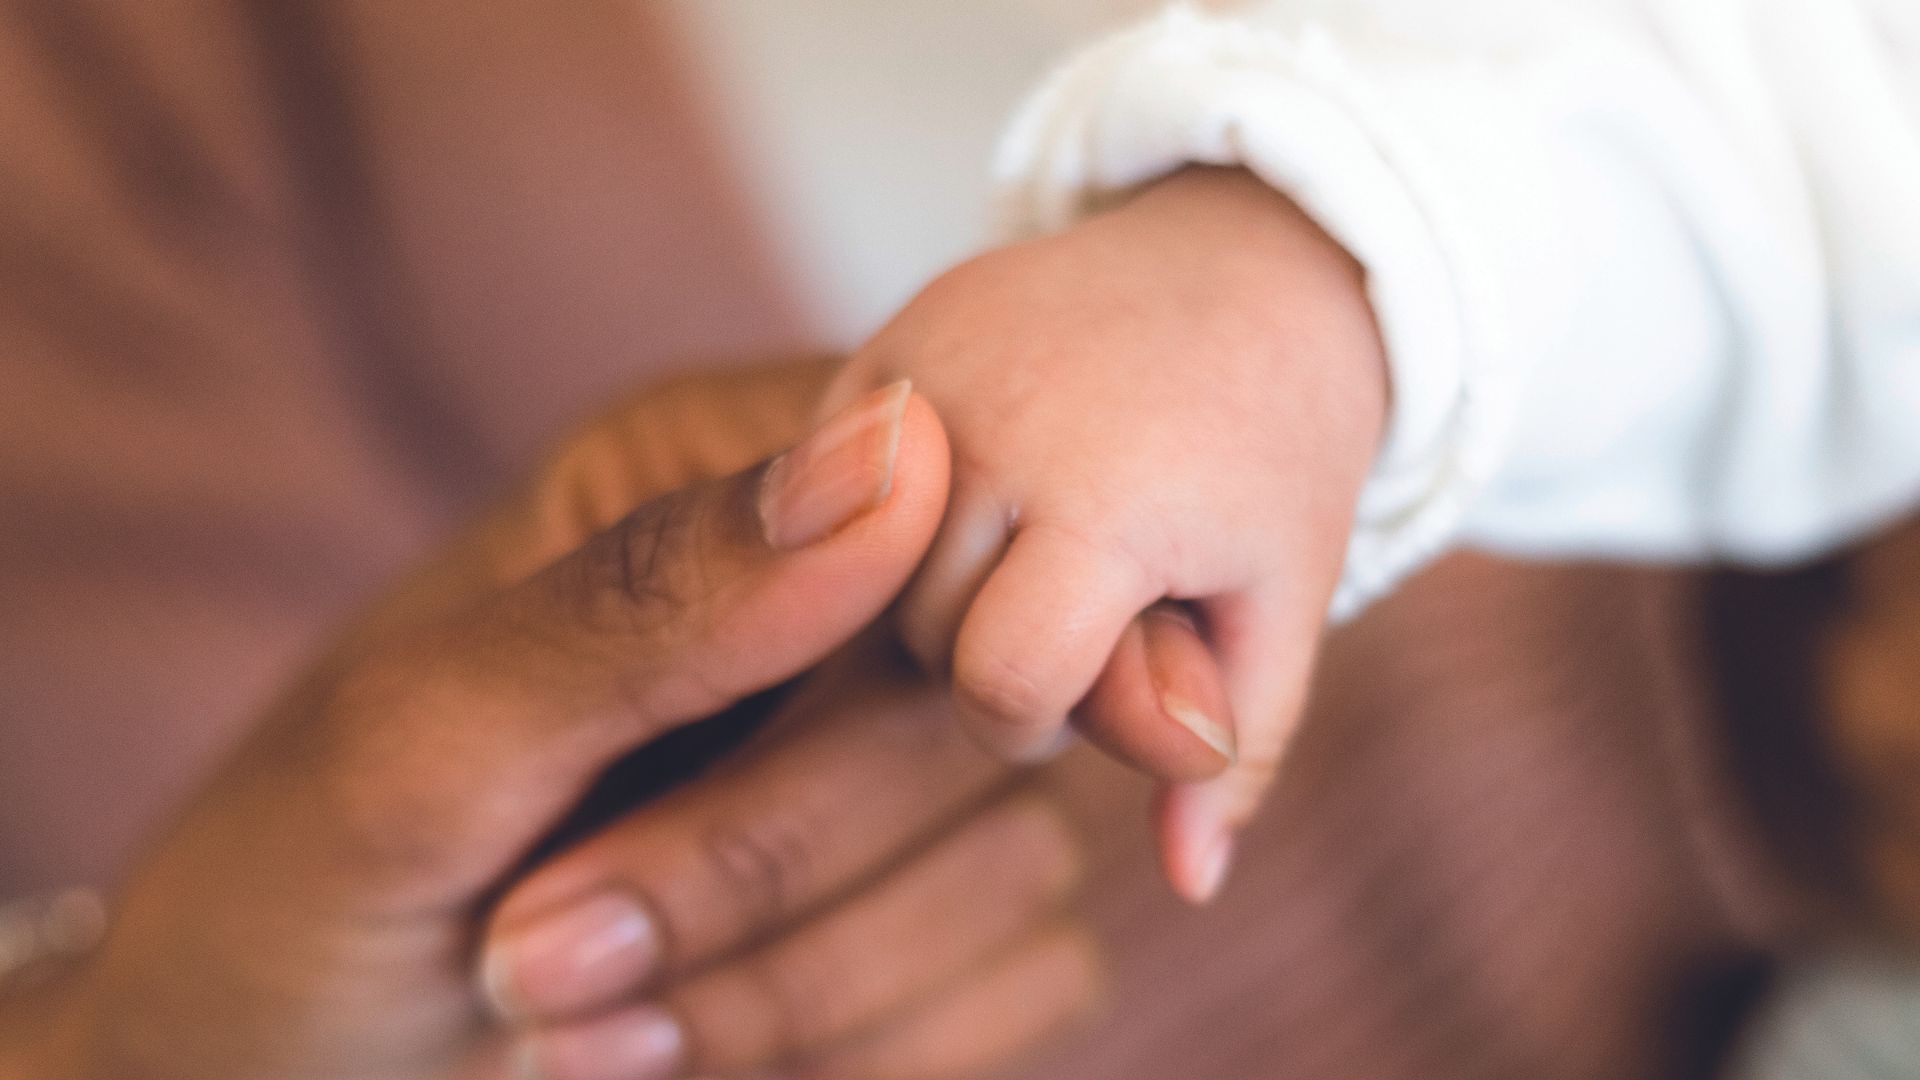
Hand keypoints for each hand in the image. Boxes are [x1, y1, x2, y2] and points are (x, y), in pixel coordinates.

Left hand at [1, 374, 1096, 1079]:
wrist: (277, 1078)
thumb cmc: (298, 889)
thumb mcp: (423, 741)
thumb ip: (652, 600)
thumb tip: (901, 454)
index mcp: (715, 479)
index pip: (946, 484)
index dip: (960, 609)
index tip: (890, 737)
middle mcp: (838, 610)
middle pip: (982, 701)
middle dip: (762, 865)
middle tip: (533, 953)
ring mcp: (903, 779)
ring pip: (1020, 860)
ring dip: (792, 986)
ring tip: (561, 1023)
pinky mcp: (942, 928)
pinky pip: (1031, 981)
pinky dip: (863, 1050)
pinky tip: (683, 1058)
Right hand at [827, 167, 1387, 900]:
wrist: (1246, 265)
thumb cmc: (1272, 453)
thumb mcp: (1281, 606)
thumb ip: (1232, 749)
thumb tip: (1189, 886)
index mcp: (1107, 494)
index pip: (1001, 684)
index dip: (1039, 716)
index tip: (1091, 675)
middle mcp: (990, 421)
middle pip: (921, 640)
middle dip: (991, 652)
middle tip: (1077, 597)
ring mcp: (921, 367)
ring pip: (860, 579)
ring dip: (937, 593)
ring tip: (1032, 544)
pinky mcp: (877, 339)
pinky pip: (833, 490)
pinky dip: (894, 520)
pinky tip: (981, 490)